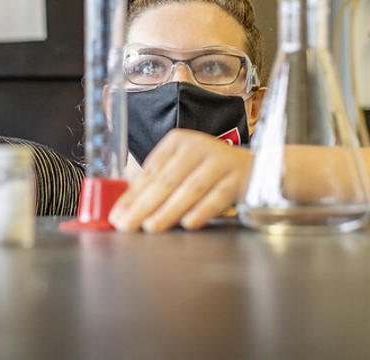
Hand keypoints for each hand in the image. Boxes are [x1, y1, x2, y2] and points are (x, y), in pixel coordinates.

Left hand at [109, 129, 251, 232]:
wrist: (253, 170)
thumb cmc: (208, 172)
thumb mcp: (180, 170)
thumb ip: (155, 186)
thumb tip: (124, 209)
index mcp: (177, 142)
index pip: (150, 171)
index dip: (131, 194)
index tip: (116, 214)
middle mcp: (197, 146)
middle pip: (166, 179)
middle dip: (143, 205)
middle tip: (126, 225)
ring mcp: (219, 161)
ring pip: (190, 188)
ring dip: (169, 210)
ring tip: (151, 227)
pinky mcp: (237, 178)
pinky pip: (216, 197)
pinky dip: (201, 211)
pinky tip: (188, 224)